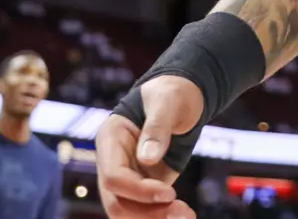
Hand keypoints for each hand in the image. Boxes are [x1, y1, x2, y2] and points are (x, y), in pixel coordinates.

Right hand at [96, 76, 203, 218]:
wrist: (184, 95)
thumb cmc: (173, 92)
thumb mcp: (167, 101)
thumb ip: (157, 127)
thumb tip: (147, 159)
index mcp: (110, 138)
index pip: (113, 177)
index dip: (139, 190)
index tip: (170, 192)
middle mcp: (114, 161)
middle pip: (116, 202)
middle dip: (146, 213)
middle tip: (182, 212)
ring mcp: (129, 174)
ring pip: (129, 211)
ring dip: (155, 218)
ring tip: (186, 215)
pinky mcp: (145, 184)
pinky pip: (146, 209)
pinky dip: (162, 215)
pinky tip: (185, 214)